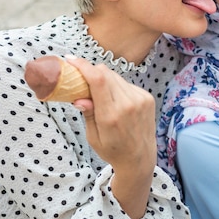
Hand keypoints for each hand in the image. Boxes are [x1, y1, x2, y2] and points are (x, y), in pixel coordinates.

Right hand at [67, 56, 155, 218]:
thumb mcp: (93, 137)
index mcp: (111, 116)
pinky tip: (114, 99)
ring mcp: (140, 99)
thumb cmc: (112, 149)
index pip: (98, 80)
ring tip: (97, 91)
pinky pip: (126, 84)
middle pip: (106, 74)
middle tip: (80, 76)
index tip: (71, 60)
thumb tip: (79, 97)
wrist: (140, 158)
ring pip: (116, 77)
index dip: (84, 66)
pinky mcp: (147, 98)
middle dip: (91, 71)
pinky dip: (116, 86)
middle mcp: (128, 105)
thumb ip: (88, 113)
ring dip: (104, 79)